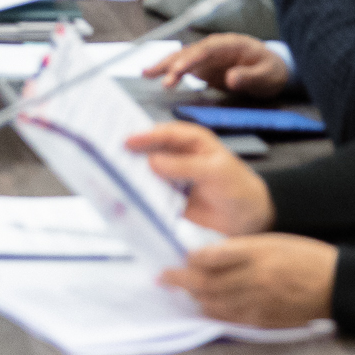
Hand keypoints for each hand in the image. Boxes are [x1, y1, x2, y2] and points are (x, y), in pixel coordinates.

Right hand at [124, 121, 275, 235]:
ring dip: (130, 170)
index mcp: (192, 140)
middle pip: (150, 148)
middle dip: (131, 149)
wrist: (246, 220)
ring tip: (109, 172)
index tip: (126, 141)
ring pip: (146, 168)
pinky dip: (137, 190)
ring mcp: (171, 174)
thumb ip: (184, 166)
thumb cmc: (237, 188)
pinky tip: (122, 192)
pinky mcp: (167, 194)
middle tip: (107, 151)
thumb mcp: (215, 173)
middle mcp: (178, 154)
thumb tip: (152, 161)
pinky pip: (149, 190)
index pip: (165, 133)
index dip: (146, 136)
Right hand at [146, 33, 290, 97]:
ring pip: (181, 57)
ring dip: (164, 65)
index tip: (178, 71)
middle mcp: (214, 47)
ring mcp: (207, 56)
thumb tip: (231, 78)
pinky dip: (167, 70)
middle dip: (172, 65)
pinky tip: (153, 74)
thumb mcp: (267, 75)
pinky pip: (182, 66)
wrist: (271, 69)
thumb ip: (250, 76)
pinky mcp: (203, 66)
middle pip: (189, 52)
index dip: (191, 59)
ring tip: (145, 73)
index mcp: (230, 44)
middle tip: (157, 78)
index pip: (207, 50)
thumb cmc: (271, 70)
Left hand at [159, 236, 337, 329]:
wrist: (337, 283)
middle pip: (207, 282)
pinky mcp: (265, 319)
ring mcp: (260, 301)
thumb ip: (240, 249)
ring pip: (215, 302)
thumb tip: (207, 257)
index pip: (212, 256)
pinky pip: (232, 318)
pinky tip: (206, 308)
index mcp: (257, 252)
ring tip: (183, 292)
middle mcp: (255, 277)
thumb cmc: (305, 257)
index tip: (180, 258)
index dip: (191, 259)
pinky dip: (215, 313)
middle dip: (181, 280)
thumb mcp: (272, 241)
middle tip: (164, 278)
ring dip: (195, 298)